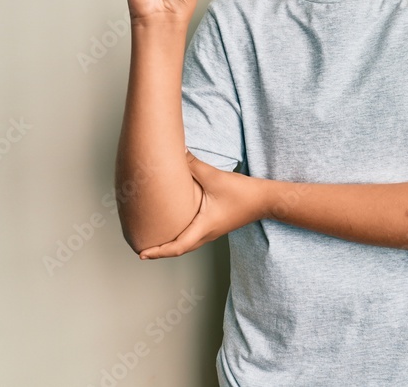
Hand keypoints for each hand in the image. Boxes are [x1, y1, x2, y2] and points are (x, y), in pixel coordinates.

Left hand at [138, 157, 265, 258]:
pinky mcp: (216, 225)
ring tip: (156, 241)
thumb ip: (193, 165)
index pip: (177, 246)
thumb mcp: (214, 177)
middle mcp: (207, 233)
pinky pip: (194, 236)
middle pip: (180, 249)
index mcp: (204, 227)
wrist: (265, 199)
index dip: (158, 251)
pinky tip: (176, 226)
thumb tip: (176, 153)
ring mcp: (212, 231)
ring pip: (187, 244)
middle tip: (143, 250)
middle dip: (160, 251)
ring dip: (171, 245)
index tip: (142, 253)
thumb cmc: (243, 193)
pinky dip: (181, 237)